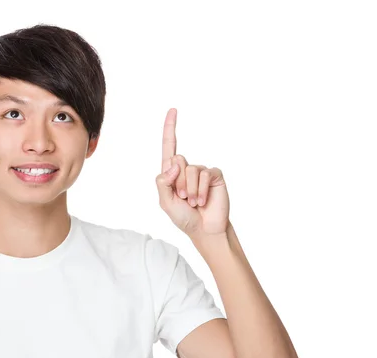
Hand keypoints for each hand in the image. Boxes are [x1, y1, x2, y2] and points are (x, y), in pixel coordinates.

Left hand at [156, 108, 230, 237]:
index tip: (173, 110)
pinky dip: (201, 190)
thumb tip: (174, 162)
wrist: (204, 229)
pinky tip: (203, 201)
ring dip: (190, 190)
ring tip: (194, 202)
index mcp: (172, 173)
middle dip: (179, 183)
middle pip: (177, 161)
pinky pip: (204, 174)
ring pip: (190, 169)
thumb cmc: (184, 217)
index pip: (169, 147)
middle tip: (184, 199)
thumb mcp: (165, 202)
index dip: (170, 128)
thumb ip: (163, 182)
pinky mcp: (214, 175)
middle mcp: (186, 169)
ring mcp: (201, 171)